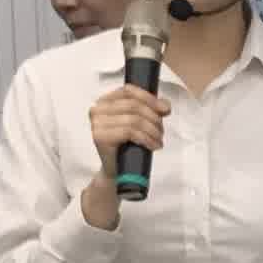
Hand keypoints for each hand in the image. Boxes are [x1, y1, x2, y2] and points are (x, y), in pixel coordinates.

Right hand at [75, 83, 166, 230]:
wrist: (119, 171)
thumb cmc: (129, 145)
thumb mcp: (142, 123)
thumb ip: (151, 110)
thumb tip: (165, 105)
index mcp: (105, 101)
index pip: (128, 90)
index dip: (149, 98)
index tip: (165, 110)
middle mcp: (97, 109)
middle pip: (134, 105)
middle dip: (153, 118)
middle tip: (161, 132)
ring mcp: (96, 123)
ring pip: (134, 119)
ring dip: (152, 130)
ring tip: (158, 141)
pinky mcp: (100, 137)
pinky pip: (130, 132)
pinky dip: (146, 138)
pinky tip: (153, 146)